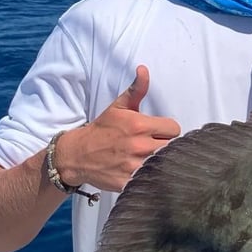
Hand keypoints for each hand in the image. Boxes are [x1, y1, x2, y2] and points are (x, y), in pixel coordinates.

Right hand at [56, 66, 180, 191]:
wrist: (77, 154)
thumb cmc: (102, 129)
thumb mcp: (119, 106)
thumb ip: (137, 89)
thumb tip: (143, 69)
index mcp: (140, 125)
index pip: (174, 129)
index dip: (168, 131)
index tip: (160, 133)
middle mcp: (139, 145)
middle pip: (172, 147)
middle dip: (166, 146)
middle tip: (155, 146)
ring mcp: (134, 166)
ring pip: (164, 165)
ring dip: (161, 163)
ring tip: (151, 159)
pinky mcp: (128, 182)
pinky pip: (151, 180)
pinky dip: (151, 178)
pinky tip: (144, 173)